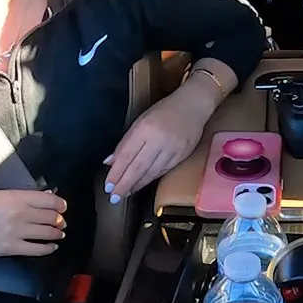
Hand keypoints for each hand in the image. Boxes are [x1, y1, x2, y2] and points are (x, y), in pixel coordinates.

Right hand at [0, 189, 67, 257]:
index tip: (62, 207)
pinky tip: (51, 247)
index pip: (48, 200)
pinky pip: (36, 249)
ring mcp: (16, 233)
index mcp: (15, 197)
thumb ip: (18, 196)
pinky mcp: (9, 249)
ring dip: (56, 233)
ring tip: (59, 233)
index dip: (60, 204)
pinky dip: (47, 248)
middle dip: (59, 220)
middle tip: (61, 221)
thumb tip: (41, 197)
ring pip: (46, 233)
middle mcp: (19, 214)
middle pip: (50, 217)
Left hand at [103, 74, 224, 202]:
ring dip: (137, 184)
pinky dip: (151, 179)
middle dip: (124, 184)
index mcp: (145, 128)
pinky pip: (163, 171)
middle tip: (113, 197)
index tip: (108, 186)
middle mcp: (158, 140)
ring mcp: (172, 149)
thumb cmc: (164, 110)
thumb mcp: (140, 120)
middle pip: (138, 168)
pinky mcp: (182, 155)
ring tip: (126, 193)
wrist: (194, 105)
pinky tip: (142, 184)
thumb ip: (126, 142)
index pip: (126, 155)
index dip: (116, 173)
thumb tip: (110, 161)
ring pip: (151, 172)